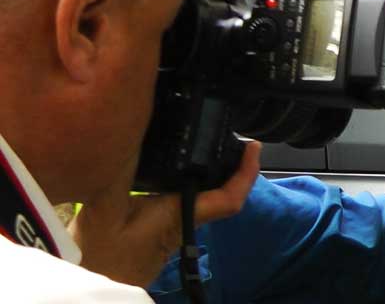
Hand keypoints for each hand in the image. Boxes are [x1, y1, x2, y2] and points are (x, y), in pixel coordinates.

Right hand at [68, 141, 261, 286]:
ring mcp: (177, 223)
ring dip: (214, 169)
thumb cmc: (102, 257)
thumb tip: (129, 139)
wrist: (97, 285)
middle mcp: (186, 219)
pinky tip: (177, 161)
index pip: (229, 198)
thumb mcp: (104, 213)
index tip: (252, 148)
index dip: (247, 173)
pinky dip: (191, 175)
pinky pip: (188, 195)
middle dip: (234, 164)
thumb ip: (117, 178)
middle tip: (233, 135)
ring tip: (210, 140)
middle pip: (224, 192)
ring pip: (207, 193)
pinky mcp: (164, 223)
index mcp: (181, 214)